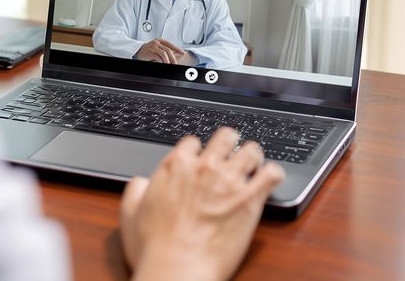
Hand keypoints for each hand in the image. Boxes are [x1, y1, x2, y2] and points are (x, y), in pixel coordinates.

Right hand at [119, 128, 284, 280]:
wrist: (178, 268)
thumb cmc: (154, 247)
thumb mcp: (130, 214)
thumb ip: (136, 191)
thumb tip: (141, 182)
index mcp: (175, 166)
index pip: (192, 141)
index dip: (197, 150)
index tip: (200, 159)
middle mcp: (204, 167)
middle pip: (225, 136)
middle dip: (229, 143)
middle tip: (232, 152)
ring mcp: (229, 181)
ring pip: (251, 150)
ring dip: (252, 155)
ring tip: (254, 164)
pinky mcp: (251, 199)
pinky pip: (272, 174)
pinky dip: (273, 173)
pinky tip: (270, 179)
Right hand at [135, 39, 194, 64]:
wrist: (137, 51)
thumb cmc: (147, 51)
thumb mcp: (157, 49)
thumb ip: (164, 50)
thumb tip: (173, 56)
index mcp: (160, 41)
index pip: (170, 45)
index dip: (177, 49)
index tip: (182, 53)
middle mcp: (156, 43)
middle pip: (168, 50)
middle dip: (173, 57)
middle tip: (175, 63)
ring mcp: (153, 47)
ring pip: (164, 53)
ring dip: (168, 60)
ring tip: (170, 64)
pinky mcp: (150, 52)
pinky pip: (158, 57)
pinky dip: (162, 61)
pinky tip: (163, 63)